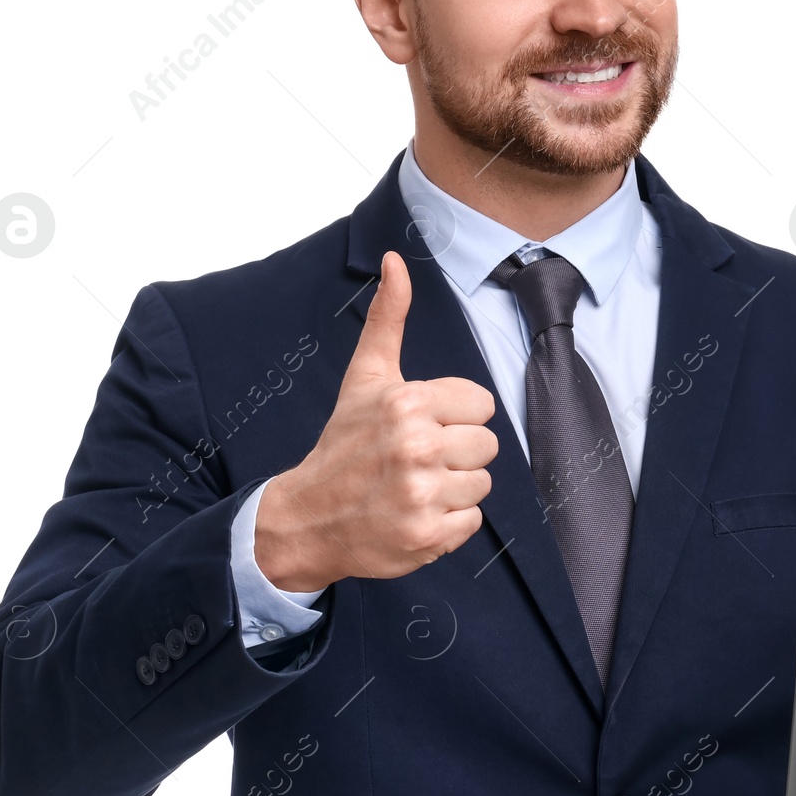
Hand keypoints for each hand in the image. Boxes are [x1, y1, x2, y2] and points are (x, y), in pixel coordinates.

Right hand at [255, 251, 498, 590]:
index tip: (420, 425)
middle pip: (487, 444)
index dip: (455, 416)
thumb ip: (389, 318)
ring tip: (414, 486)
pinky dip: (448, 524)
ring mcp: (422, 495)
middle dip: (457, 452)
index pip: (482, 404)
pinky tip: (415, 514)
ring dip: (454, 488)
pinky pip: (472, 522)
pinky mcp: (427, 536)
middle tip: (416, 460)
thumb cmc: (344, 443)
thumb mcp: (366, 376)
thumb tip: (395, 259)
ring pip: (482, 483)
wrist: (308, 517)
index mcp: (407, 402)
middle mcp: (416, 446)